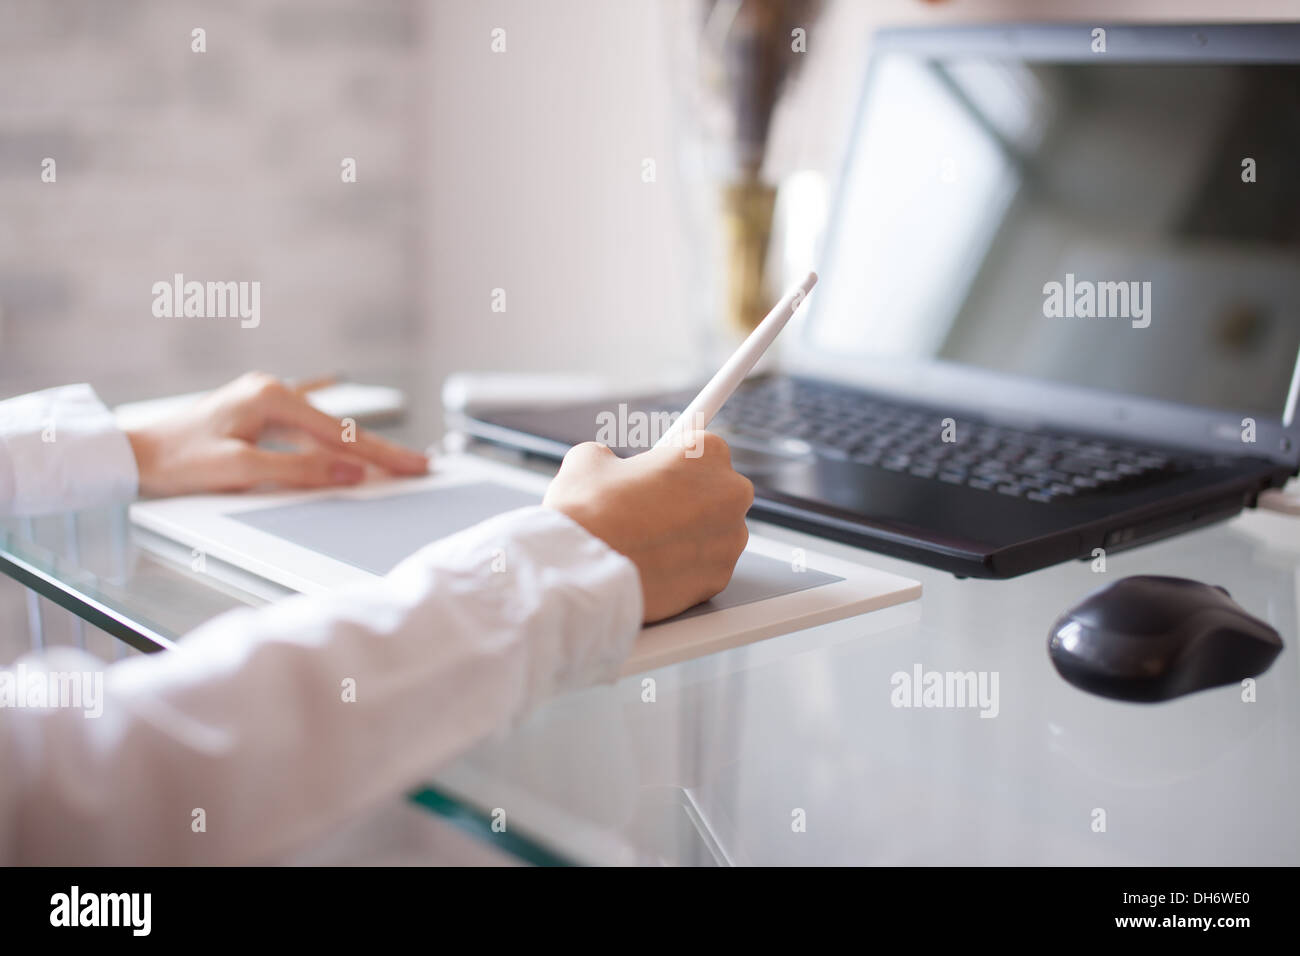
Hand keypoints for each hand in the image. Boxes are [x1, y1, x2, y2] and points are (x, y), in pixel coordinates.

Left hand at [125, 373, 428, 496]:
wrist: (131, 454)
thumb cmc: (177, 461)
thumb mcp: (240, 470)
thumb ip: (299, 472)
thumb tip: (351, 473)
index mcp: (272, 399)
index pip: (341, 434)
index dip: (381, 455)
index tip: (414, 466)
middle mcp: (273, 393)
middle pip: (340, 429)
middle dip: (382, 450)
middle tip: (421, 465)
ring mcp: (265, 401)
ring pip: (326, 429)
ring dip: (360, 445)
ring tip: (395, 458)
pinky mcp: (257, 414)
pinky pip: (305, 424)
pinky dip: (329, 427)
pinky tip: (339, 387)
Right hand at [542, 434, 753, 622]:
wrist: (585, 573)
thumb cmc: (590, 511)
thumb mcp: (590, 460)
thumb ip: (613, 459)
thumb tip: (607, 466)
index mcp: (707, 451)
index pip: (702, 450)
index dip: (676, 463)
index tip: (664, 472)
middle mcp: (731, 492)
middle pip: (716, 491)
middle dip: (689, 499)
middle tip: (650, 509)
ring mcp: (731, 540)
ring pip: (715, 532)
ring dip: (689, 535)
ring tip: (646, 541)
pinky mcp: (721, 579)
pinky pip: (706, 567)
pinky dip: (685, 567)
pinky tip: (654, 564)